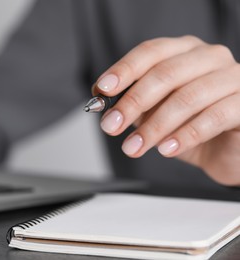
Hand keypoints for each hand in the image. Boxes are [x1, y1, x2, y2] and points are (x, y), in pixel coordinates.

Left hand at [94, 35, 239, 185]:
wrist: (226, 150)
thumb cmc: (188, 125)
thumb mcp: (154, 112)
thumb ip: (132, 103)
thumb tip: (102, 102)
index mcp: (184, 51)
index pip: (151, 52)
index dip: (124, 70)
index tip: (102, 89)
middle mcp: (209, 57)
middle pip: (165, 73)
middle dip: (133, 102)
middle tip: (112, 126)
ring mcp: (232, 77)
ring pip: (187, 97)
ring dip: (154, 126)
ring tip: (134, 146)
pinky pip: (215, 116)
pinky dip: (185, 135)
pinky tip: (166, 149)